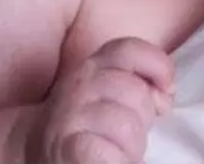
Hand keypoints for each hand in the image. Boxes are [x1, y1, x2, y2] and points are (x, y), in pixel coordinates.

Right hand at [24, 37, 174, 163]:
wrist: (38, 148)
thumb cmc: (91, 120)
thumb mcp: (112, 89)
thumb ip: (140, 82)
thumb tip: (165, 94)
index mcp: (96, 64)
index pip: (130, 49)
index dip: (158, 66)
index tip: (164, 92)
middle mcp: (80, 83)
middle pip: (136, 92)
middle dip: (144, 118)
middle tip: (129, 134)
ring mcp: (69, 115)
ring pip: (125, 124)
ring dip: (131, 146)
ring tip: (119, 151)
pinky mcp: (64, 147)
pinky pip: (98, 150)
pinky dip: (114, 160)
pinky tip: (111, 160)